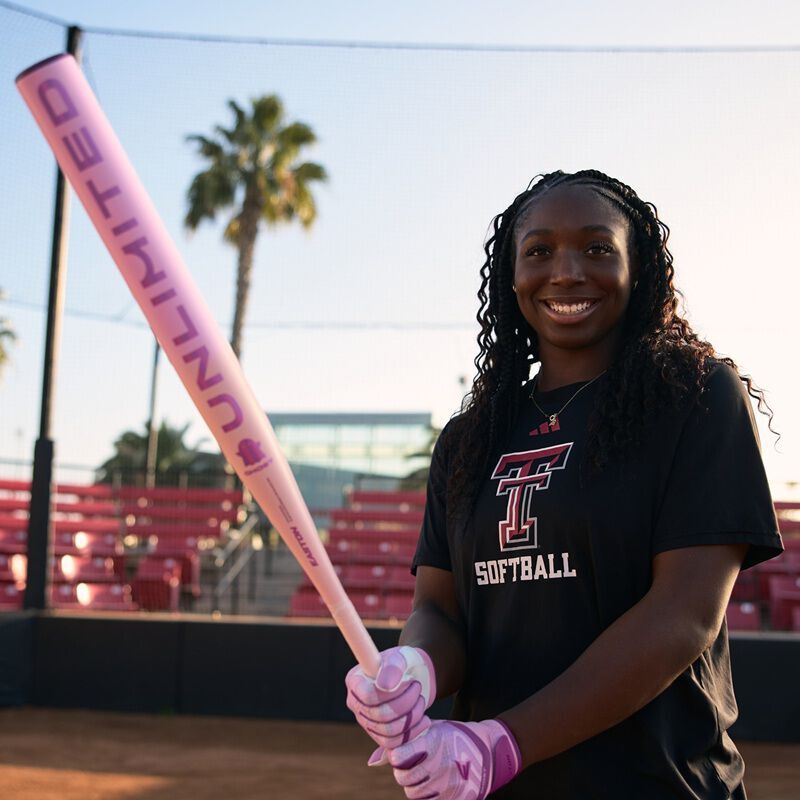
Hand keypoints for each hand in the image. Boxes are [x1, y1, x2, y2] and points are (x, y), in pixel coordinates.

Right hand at [345, 646, 436, 749]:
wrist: (415, 676)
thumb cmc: (405, 663)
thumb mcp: (401, 658)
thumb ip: (392, 668)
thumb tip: (383, 686)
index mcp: (355, 681)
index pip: (368, 696)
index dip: (391, 694)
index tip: (409, 681)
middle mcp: (356, 703)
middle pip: (379, 716)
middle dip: (406, 703)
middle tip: (418, 688)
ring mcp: (366, 721)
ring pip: (388, 732)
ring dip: (411, 717)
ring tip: (421, 700)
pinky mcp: (379, 735)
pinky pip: (394, 743)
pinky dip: (412, 732)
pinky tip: (424, 719)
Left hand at [387, 719, 520, 799]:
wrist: (488, 749)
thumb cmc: (453, 736)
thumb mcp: (432, 729)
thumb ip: (405, 741)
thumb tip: (372, 762)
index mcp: (432, 742)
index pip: (397, 758)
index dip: (397, 757)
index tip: (401, 754)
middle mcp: (439, 763)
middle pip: (403, 779)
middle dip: (404, 773)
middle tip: (413, 766)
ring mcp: (449, 783)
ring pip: (414, 794)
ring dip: (415, 786)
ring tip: (426, 774)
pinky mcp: (457, 798)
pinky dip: (429, 797)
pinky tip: (434, 785)